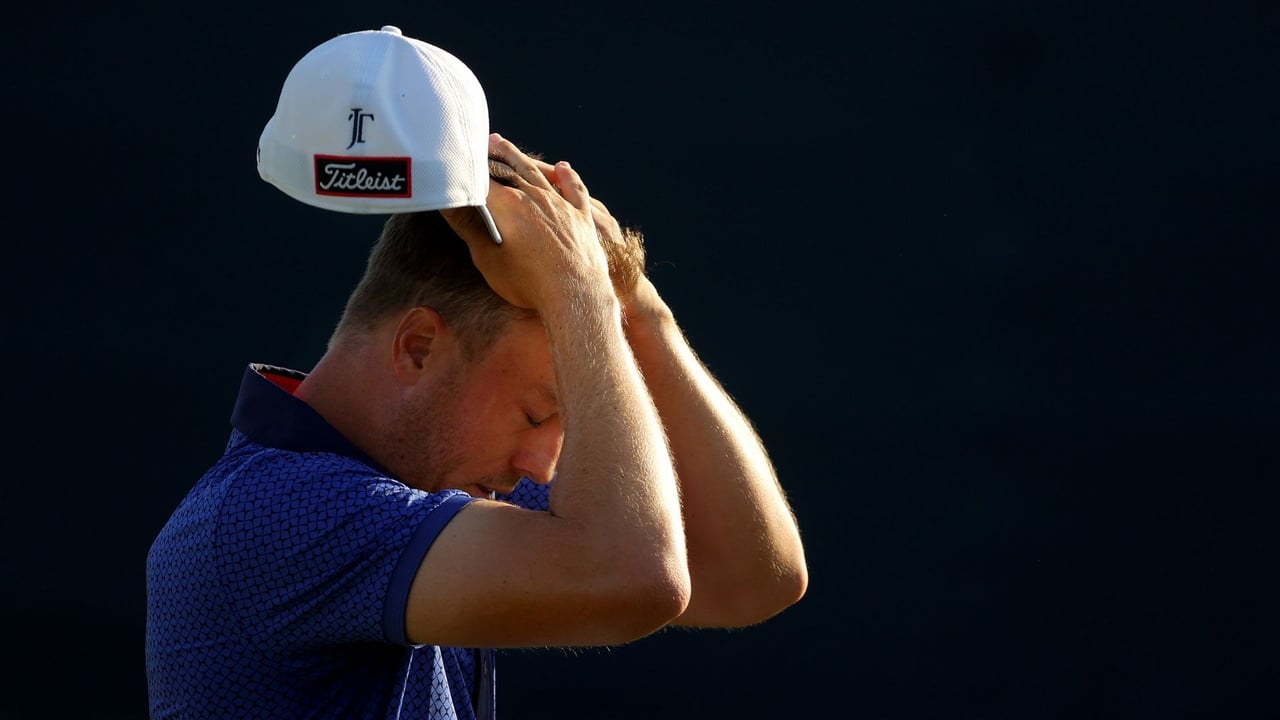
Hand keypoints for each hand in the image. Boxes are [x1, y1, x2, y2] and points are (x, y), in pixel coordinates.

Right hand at [442, 134, 610, 310]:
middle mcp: (535, 196)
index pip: (482, 177)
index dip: (470, 165)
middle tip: (481, 140)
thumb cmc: (528, 283)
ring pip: (538, 173)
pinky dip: (567, 177)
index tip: (460, 155)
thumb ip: (468, 229)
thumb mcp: (488, 260)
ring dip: (520, 158)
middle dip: (493, 154)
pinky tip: (562, 168)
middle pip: (509, 168)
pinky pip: (574, 189)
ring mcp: (561, 204)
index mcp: (508, 204)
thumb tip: (446, 206)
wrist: (575, 297)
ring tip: (506, 145)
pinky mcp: (581, 216)